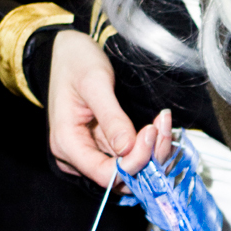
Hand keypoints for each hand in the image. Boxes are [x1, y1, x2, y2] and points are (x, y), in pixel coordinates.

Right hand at [48, 30, 172, 187]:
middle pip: (121, 178)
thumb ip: (111, 117)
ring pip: (130, 171)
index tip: (151, 132)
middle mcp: (78, 155)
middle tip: (162, 126)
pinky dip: (150, 147)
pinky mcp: (106, 146)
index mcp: (67, 143)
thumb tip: (127, 148)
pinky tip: (160, 128)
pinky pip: (132, 158)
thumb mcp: (94, 83)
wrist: (68, 52)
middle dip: (149, 157)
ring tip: (163, 122)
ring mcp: (93, 152)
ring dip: (154, 152)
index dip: (134, 162)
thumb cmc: (75, 62)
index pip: (104, 174)